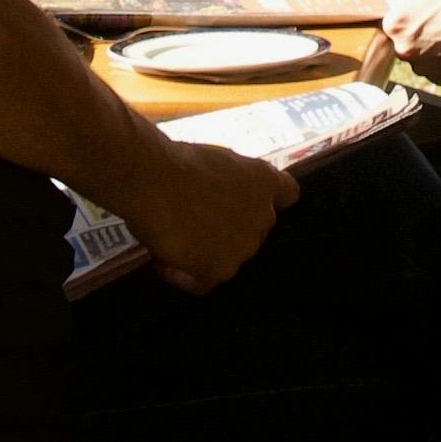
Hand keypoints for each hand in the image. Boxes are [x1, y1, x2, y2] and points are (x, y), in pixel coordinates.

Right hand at [114, 128, 288, 295]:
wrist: (154, 180)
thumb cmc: (172, 160)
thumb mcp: (210, 161)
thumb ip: (226, 181)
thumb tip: (210, 197)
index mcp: (262, 179)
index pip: (287, 193)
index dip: (265, 200)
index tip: (243, 201)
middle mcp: (263, 214)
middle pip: (253, 230)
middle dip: (227, 229)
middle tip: (194, 223)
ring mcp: (245, 245)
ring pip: (227, 257)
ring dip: (204, 253)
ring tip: (170, 244)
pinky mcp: (222, 268)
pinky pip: (203, 282)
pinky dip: (184, 276)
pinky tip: (163, 264)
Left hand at [380, 0, 440, 77]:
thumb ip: (408, 6)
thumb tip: (401, 12)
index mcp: (394, 24)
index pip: (392, 23)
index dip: (408, 19)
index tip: (422, 17)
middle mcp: (402, 49)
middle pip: (404, 42)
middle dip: (418, 37)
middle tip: (440, 27)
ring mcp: (422, 68)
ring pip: (420, 58)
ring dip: (431, 52)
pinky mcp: (440, 80)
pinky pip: (437, 70)